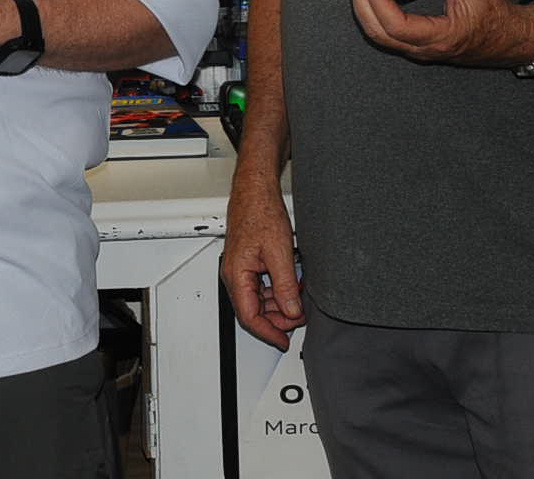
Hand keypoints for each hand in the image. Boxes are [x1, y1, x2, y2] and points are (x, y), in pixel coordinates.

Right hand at [222, 172, 302, 349]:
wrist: (256, 191)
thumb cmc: (260, 214)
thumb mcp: (279, 253)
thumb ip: (285, 286)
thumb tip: (291, 310)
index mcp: (237, 275)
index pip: (249, 317)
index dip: (269, 332)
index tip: (284, 341)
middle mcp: (235, 274)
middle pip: (253, 311)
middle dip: (277, 319)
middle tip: (298, 318)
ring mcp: (241, 269)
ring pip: (258, 300)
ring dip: (278, 305)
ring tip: (298, 303)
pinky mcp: (248, 263)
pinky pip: (260, 287)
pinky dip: (277, 292)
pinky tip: (291, 288)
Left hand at [344, 0, 533, 67]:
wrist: (513, 40)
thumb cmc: (498, 17)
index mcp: (441, 36)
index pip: (397, 27)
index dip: (378, 1)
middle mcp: (424, 48)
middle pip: (378, 32)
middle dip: (360, 1)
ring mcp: (419, 49)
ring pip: (379, 34)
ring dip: (364, 5)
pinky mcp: (417, 43)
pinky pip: (388, 31)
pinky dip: (375, 9)